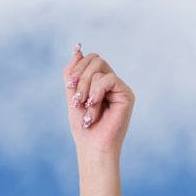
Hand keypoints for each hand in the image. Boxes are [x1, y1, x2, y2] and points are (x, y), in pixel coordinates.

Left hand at [64, 44, 132, 159]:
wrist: (92, 147)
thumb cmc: (83, 127)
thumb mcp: (73, 96)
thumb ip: (73, 74)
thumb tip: (77, 48)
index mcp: (99, 82)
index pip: (89, 60)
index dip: (77, 68)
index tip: (69, 85)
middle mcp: (111, 83)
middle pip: (95, 60)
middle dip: (80, 78)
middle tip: (76, 99)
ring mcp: (119, 88)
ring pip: (99, 69)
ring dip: (86, 89)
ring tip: (85, 109)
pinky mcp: (127, 94)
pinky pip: (109, 79)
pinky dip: (97, 92)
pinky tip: (93, 107)